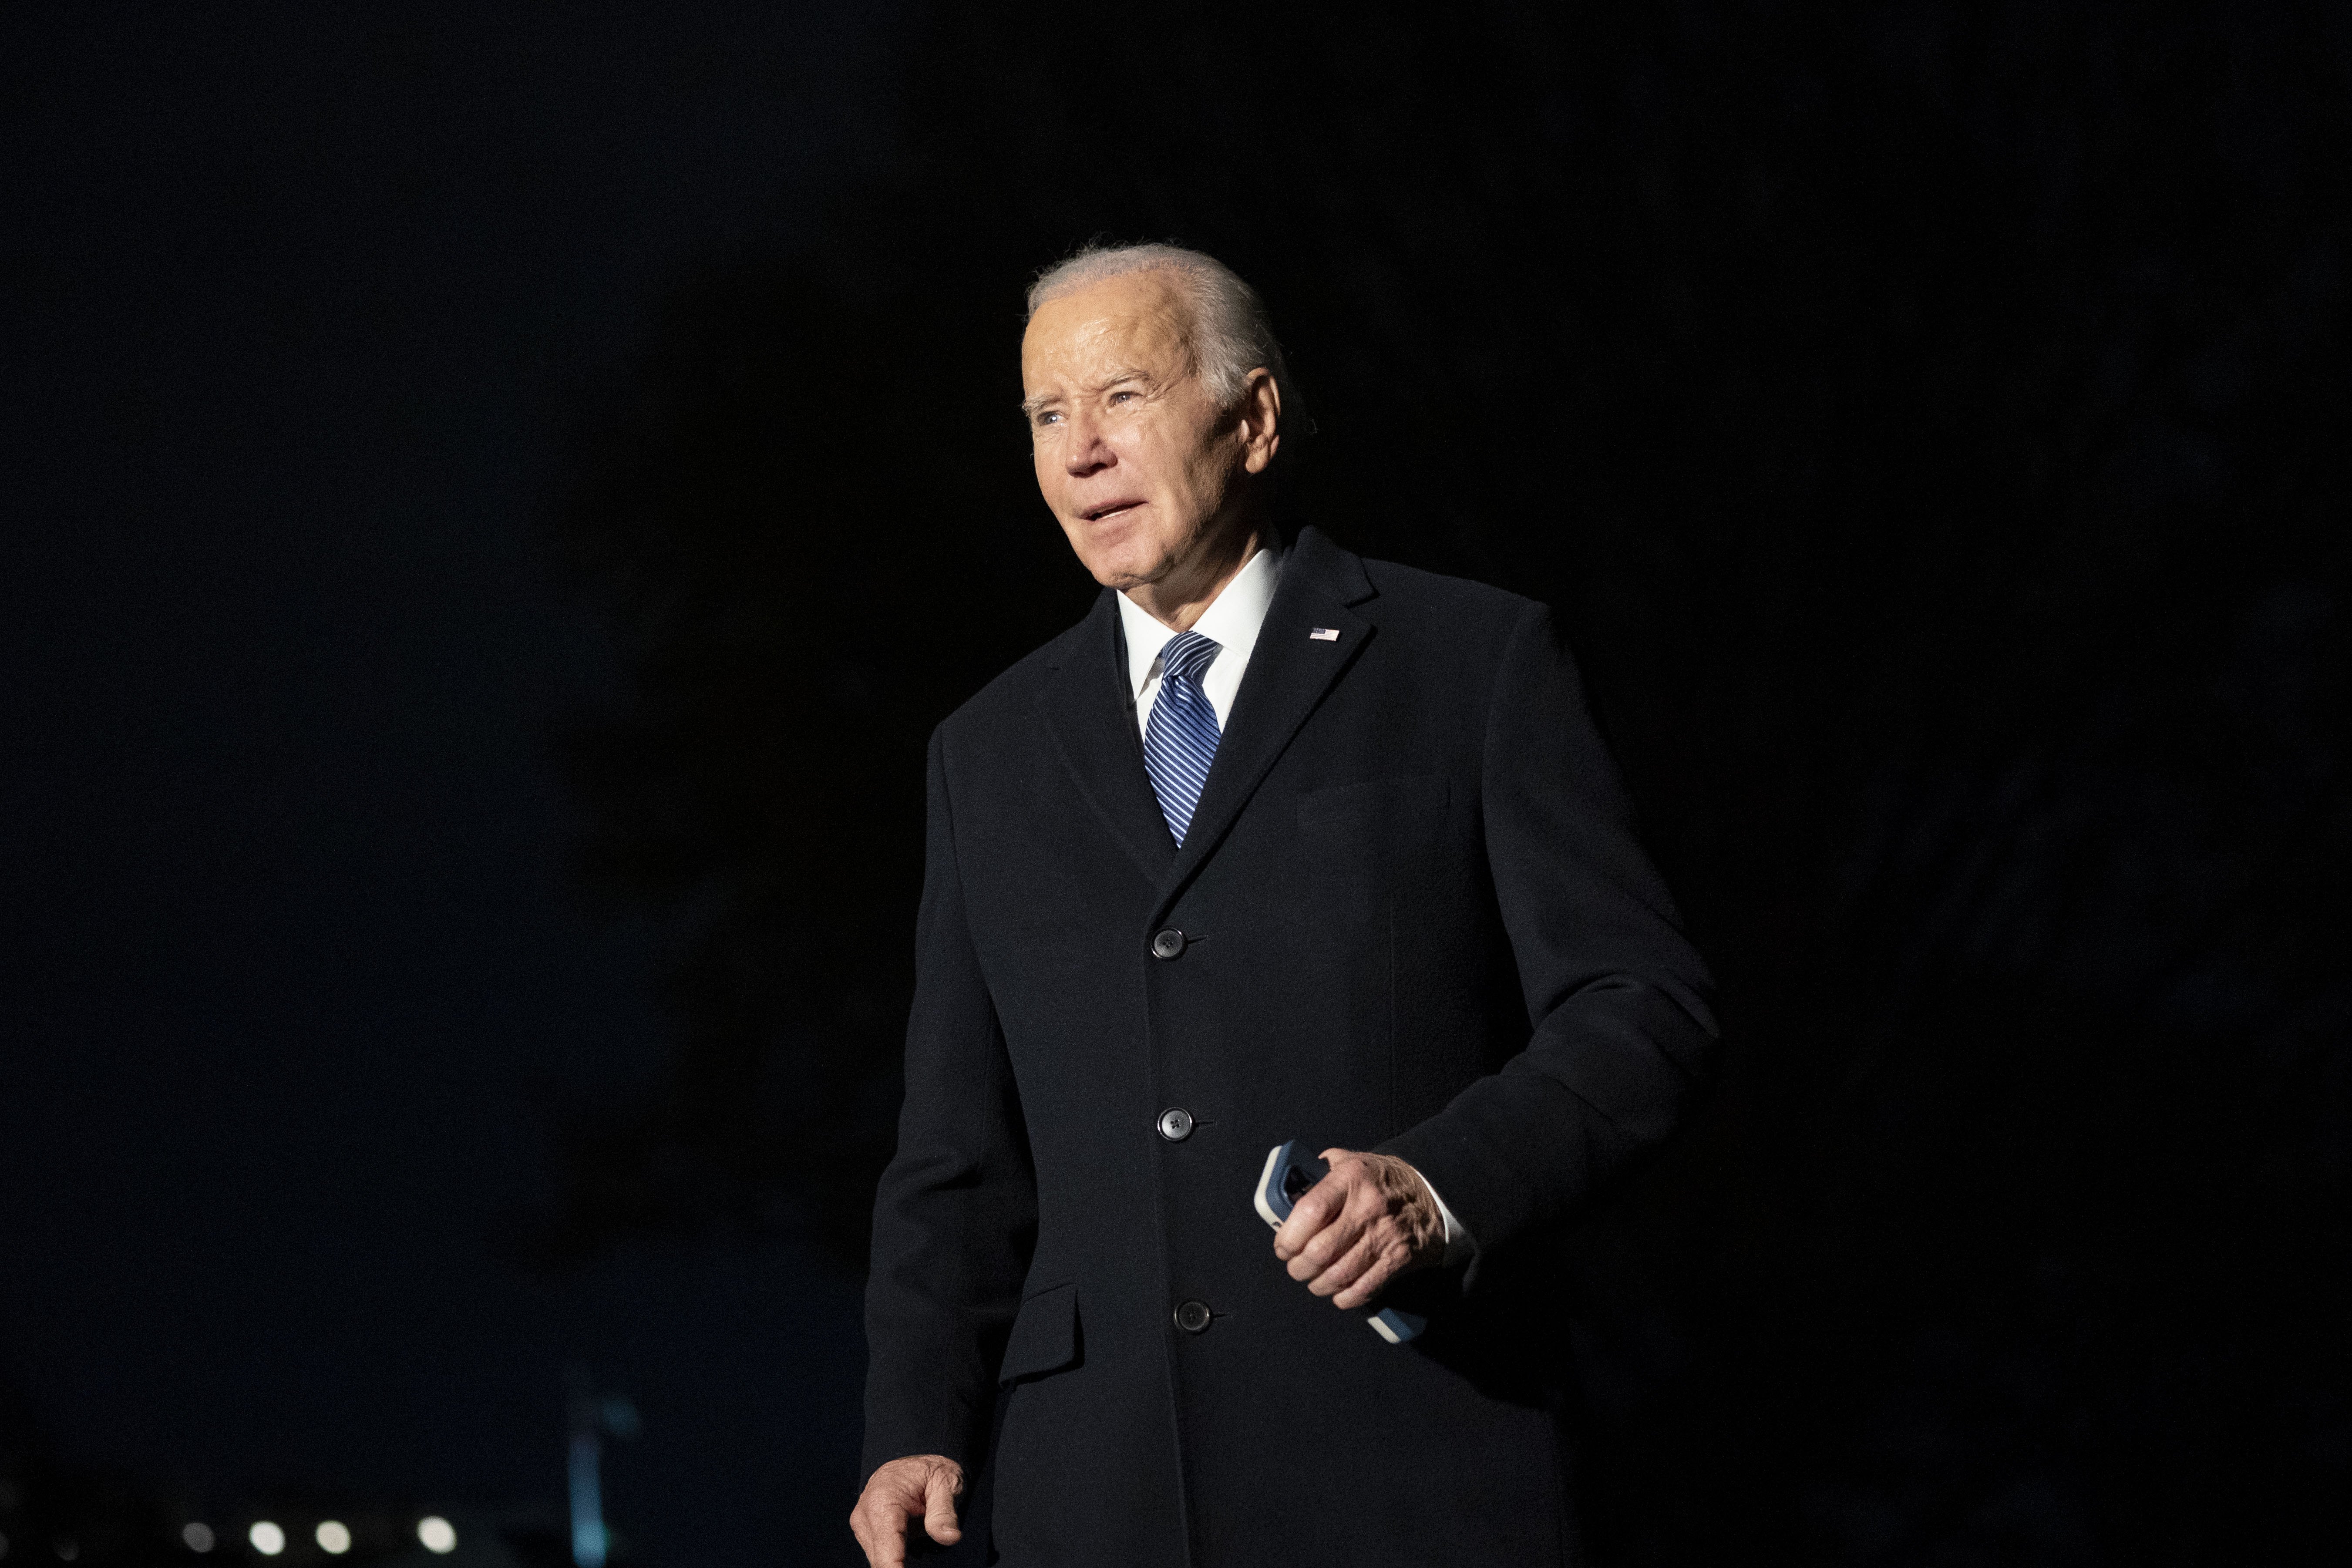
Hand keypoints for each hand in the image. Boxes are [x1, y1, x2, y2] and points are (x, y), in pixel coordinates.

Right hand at [849, 1454, 963, 1564]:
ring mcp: (863, 1526)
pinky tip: (913, 1551)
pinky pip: (881, 1556)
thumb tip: (950, 1538)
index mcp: (882, 1502)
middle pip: (881, 1561)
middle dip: (902, 1567)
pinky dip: (897, 1559)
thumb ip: (944, 1512)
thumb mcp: (947, 1483)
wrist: (915, 1463)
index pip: (885, 1553)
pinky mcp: (866, 1533)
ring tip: (923, 1548)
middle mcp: (865, 1516)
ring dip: (900, 1563)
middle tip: (926, 1556)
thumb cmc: (932, 1472)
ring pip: (880, 1561)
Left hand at [1271, 1148, 1445, 1310]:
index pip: (1310, 1211)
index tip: (1283, 1246)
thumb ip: (1316, 1173)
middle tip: (1295, 1266)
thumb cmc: (1378, 1180)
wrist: (1430, 1194)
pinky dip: (1344, 1297)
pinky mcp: (1398, 1259)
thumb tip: (1284, 1193)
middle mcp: (1368, 1207)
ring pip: (1339, 1274)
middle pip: (1320, 1250)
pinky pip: (1364, 1288)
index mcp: (1351, 1178)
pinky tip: (1337, 1292)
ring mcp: (1384, 1235)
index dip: (1289, 1236)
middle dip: (1299, 1267)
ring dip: (1318, 1284)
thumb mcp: (1348, 1162)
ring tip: (1313, 1280)